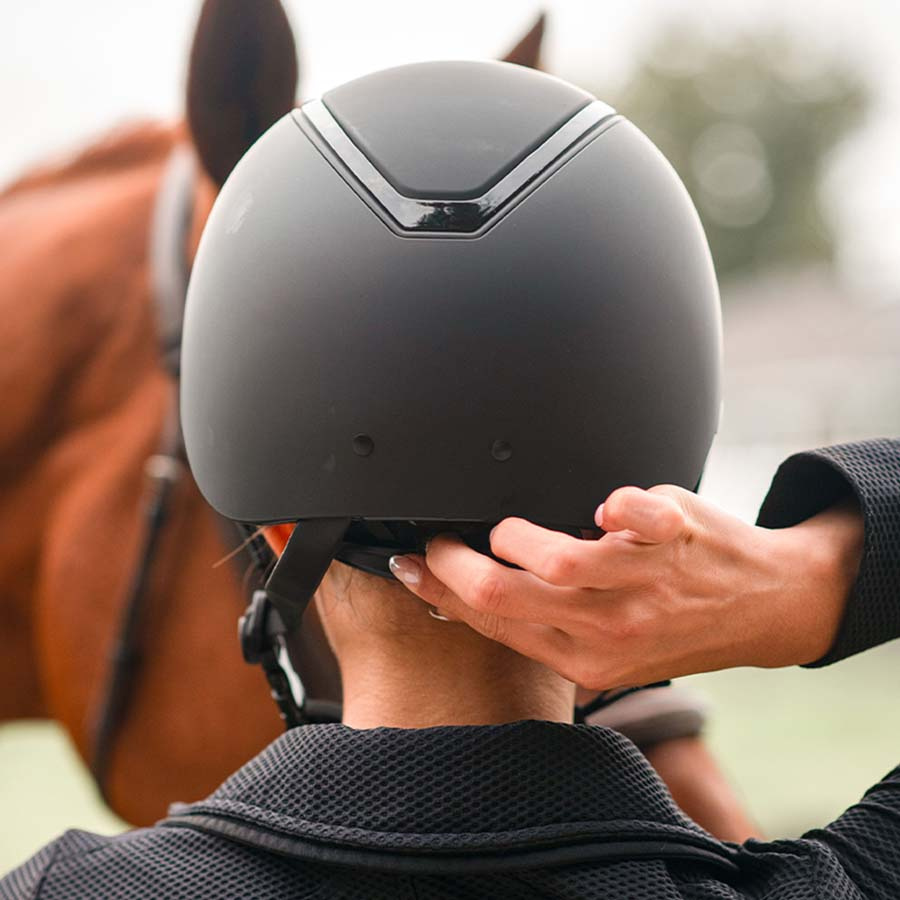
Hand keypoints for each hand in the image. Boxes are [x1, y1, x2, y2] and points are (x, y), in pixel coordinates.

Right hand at [388, 486, 862, 689]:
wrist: (765, 608)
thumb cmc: (678, 623)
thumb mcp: (609, 650)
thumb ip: (548, 627)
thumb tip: (470, 598)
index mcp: (587, 659)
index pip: (493, 625)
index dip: (441, 590)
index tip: (414, 563)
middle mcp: (611, 628)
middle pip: (504, 594)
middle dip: (454, 560)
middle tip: (443, 539)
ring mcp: (643, 583)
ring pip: (552, 557)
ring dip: (516, 532)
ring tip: (511, 526)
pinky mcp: (673, 538)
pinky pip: (626, 512)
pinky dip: (612, 503)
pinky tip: (604, 508)